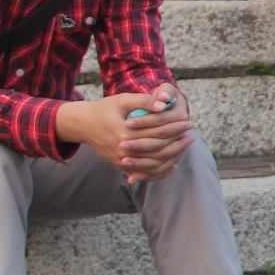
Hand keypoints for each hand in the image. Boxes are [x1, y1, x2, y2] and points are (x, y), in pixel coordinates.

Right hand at [57, 85, 194, 183]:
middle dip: (177, 142)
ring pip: (153, 165)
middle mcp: (122, 150)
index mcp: (124, 133)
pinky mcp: (121, 166)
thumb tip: (164, 105)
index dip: (175, 127)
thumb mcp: (122, 100)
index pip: (157, 132)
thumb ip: (143, 101)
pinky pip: (144, 173)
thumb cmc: (105, 109)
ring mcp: (121, 161)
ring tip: (185, 147)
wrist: (83, 125)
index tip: (188, 121)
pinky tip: (174, 165)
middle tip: (191, 134)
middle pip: (158, 150)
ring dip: (172, 157)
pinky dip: (160, 172)